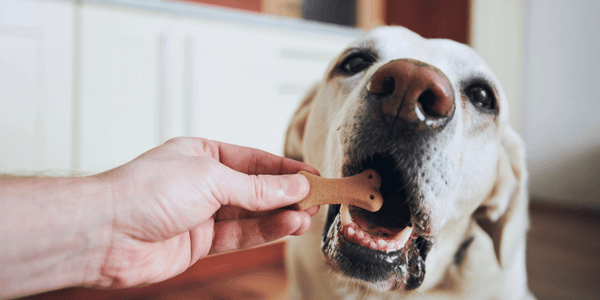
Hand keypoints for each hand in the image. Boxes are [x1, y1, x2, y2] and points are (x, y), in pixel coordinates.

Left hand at [95, 137, 318, 287]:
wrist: (105, 232)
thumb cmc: (145, 191)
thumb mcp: (212, 178)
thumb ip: (257, 187)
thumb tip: (295, 185)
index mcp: (203, 154)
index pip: (255, 160)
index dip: (286, 169)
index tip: (314, 176)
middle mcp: (204, 182)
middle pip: (256, 188)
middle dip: (287, 194)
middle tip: (317, 199)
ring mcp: (202, 214)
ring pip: (252, 214)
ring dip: (280, 215)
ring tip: (307, 215)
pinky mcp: (200, 242)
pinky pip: (240, 235)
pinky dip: (264, 232)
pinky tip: (286, 226)